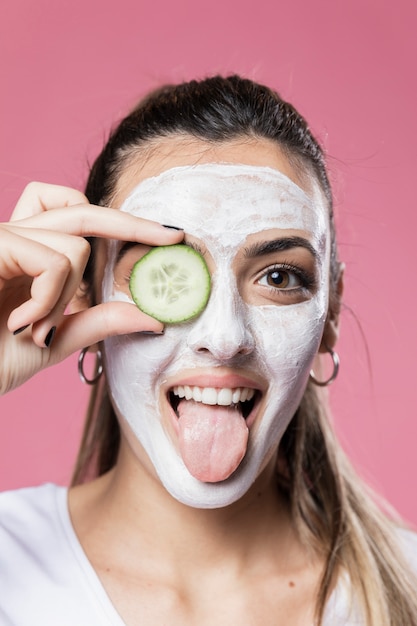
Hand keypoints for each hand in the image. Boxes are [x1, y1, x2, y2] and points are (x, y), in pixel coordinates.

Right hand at [0, 182, 182, 393]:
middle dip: (132, 223)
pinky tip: (22, 322)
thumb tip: (151, 317)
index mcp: (29, 256)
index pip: (75, 217)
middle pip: (81, 209)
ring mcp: (3, 238)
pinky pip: (53, 259)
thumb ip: (96, 323)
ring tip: (34, 328)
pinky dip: (49, 298)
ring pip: (74, 244)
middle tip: (174, 236)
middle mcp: (15, 237)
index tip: (166, 235)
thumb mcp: (53, 341)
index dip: (118, 221)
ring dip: (66, 296)